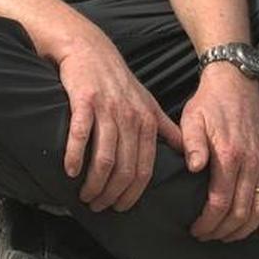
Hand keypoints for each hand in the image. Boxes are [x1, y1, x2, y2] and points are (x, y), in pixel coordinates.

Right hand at [52, 20, 182, 212]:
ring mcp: (107, 109)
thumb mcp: (148, 104)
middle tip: (97, 206)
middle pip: (124, 168)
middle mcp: (131, 117)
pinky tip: (69, 171)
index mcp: (148, 122)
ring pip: (104, 158)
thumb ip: (166, 130)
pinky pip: (81, 136)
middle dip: (110, 194)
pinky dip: (75, 157)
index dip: (132, 194)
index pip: (144, 169)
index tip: (119, 208)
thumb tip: (188, 156)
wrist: (89, 50)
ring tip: (84, 195)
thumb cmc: (118, 81)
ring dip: (93, 182)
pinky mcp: (84, 101)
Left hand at [180, 63, 258, 241]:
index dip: (208, 222)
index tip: (195, 229)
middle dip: (223, 230)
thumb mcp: (192, 120)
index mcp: (229, 155)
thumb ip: (192, 144)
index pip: (220, 202)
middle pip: (241, 212)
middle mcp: (251, 163)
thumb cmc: (209, 104)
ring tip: (227, 236)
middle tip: (206, 236)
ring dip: (245, 229)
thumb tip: (194, 167)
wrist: (235, 85)